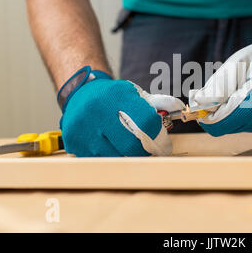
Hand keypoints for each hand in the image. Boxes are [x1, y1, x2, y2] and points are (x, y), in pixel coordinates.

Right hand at [60, 68, 184, 156]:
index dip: (157, 136)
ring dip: (126, 155)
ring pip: (116, 157)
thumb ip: (156, 103)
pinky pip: (101, 160)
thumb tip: (177, 109)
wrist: (79, 92)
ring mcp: (83, 129)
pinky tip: (109, 145)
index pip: (145, 122)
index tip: (162, 143)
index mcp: (116, 96)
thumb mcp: (133, 93)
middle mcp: (97, 112)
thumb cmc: (112, 96)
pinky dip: (110, 156)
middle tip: (149, 150)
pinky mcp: (74, 143)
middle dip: (144, 151)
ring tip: (126, 145)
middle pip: (131, 146)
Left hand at [189, 25, 251, 135]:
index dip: (203, 114)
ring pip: (232, 124)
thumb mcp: (235, 67)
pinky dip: (236, 110)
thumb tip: (197, 102)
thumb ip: (215, 88)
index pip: (217, 125)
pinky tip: (245, 93)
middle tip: (216, 88)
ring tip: (237, 86)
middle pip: (223, 126)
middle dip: (214, 109)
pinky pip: (242, 122)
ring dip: (226, 108)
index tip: (197, 99)